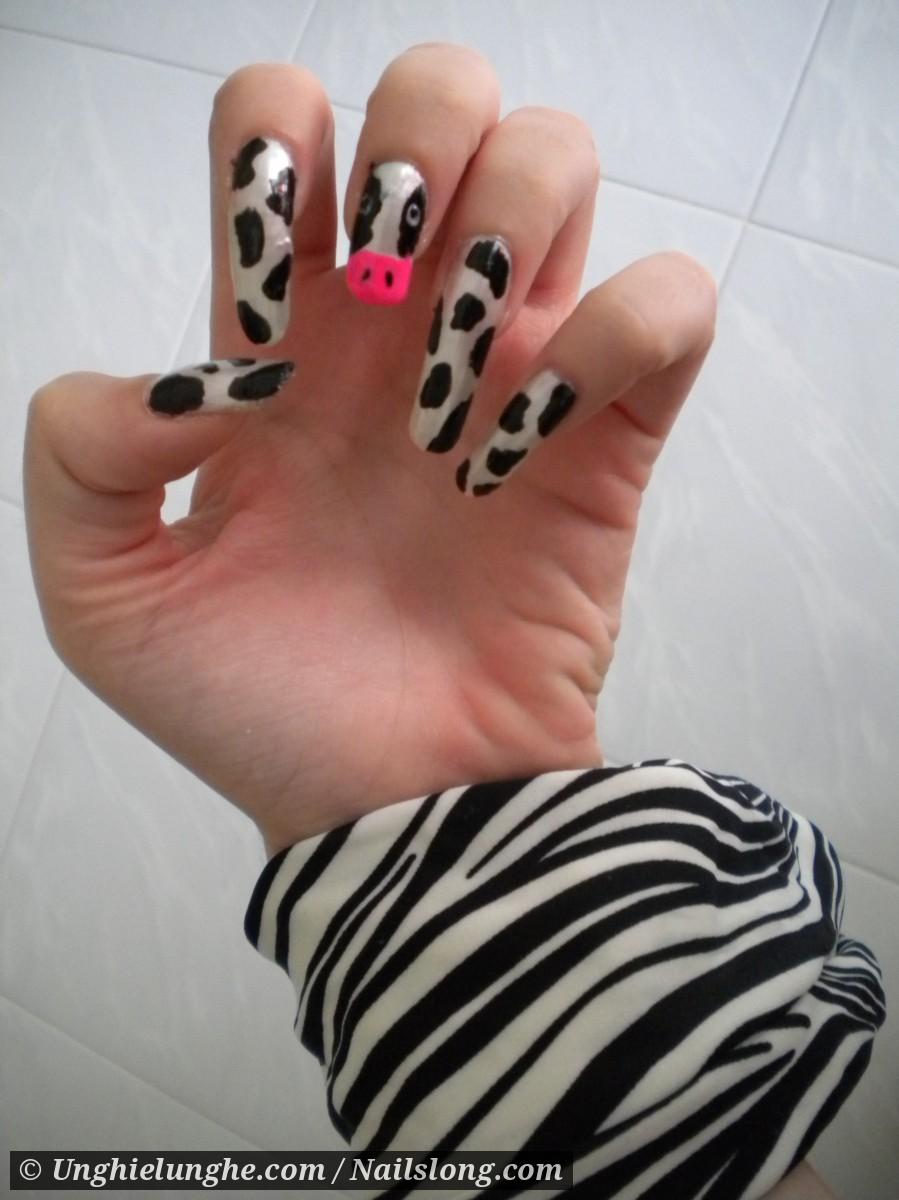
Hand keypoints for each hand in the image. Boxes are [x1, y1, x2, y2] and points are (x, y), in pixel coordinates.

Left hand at [24, 47, 714, 853]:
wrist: (386, 804)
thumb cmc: (254, 706)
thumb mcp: (104, 594)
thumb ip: (80, 451)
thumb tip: (212, 367)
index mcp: (284, 334)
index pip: (282, 123)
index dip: (274, 160)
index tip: (274, 310)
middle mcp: (402, 325)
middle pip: (444, 94)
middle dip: (419, 137)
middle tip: (390, 288)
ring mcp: (514, 370)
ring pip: (561, 160)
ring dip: (512, 231)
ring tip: (459, 386)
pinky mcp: (609, 437)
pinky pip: (670, 304)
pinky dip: (620, 337)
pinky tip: (534, 444)